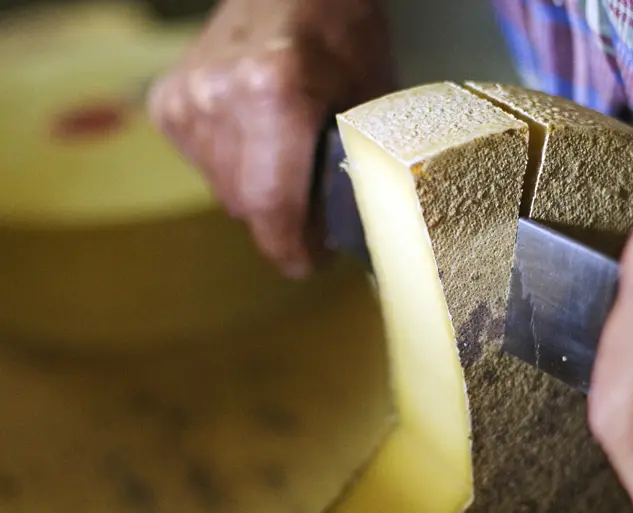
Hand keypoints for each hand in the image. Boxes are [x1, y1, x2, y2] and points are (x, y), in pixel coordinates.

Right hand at [148, 0, 392, 276]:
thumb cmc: (342, 32)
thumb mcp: (369, 99)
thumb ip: (355, 168)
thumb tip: (352, 235)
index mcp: (274, 91)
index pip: (270, 204)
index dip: (290, 247)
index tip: (309, 262)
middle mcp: (218, 95)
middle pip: (245, 203)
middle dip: (280, 222)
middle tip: (312, 218)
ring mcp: (185, 98)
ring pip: (223, 189)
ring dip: (257, 193)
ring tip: (288, 167)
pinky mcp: (167, 101)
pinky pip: (202, 166)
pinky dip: (233, 167)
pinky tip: (257, 141)